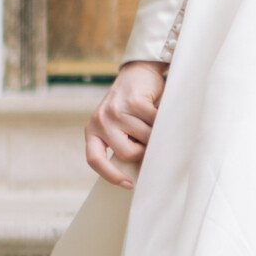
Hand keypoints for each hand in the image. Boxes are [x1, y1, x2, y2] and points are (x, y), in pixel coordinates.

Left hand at [86, 61, 166, 187]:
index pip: (94, 160)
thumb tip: (138, 174)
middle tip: (148, 138)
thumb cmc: (131, 107)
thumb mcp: (118, 126)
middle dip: (143, 151)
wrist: (138, 72)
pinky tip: (160, 111)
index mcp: (92, 130)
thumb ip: (121, 144)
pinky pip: (155, 123)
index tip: (129, 184)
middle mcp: (100, 121)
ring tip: (153, 121)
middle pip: (127, 154)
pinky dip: (163, 121)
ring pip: (145, 139)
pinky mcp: (133, 101)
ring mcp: (115, 110)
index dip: (110, 175)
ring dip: (156, 133)